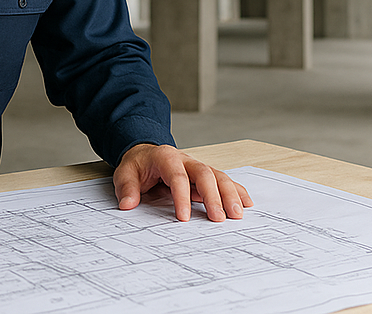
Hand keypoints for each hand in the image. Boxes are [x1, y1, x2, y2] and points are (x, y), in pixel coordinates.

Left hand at [113, 143, 252, 221]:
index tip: (183, 217)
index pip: (177, 176)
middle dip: (213, 195)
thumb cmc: (138, 165)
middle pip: (204, 173)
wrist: (144, 153)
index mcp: (166, 157)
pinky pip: (223, 180)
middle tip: (219, 218)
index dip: (181, 196)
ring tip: (237, 214)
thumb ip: (127, 188)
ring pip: (218, 176)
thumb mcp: (125, 173)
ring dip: (229, 194)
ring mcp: (197, 166)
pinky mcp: (204, 175)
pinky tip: (246, 203)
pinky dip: (236, 190)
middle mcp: (185, 160)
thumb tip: (127, 205)